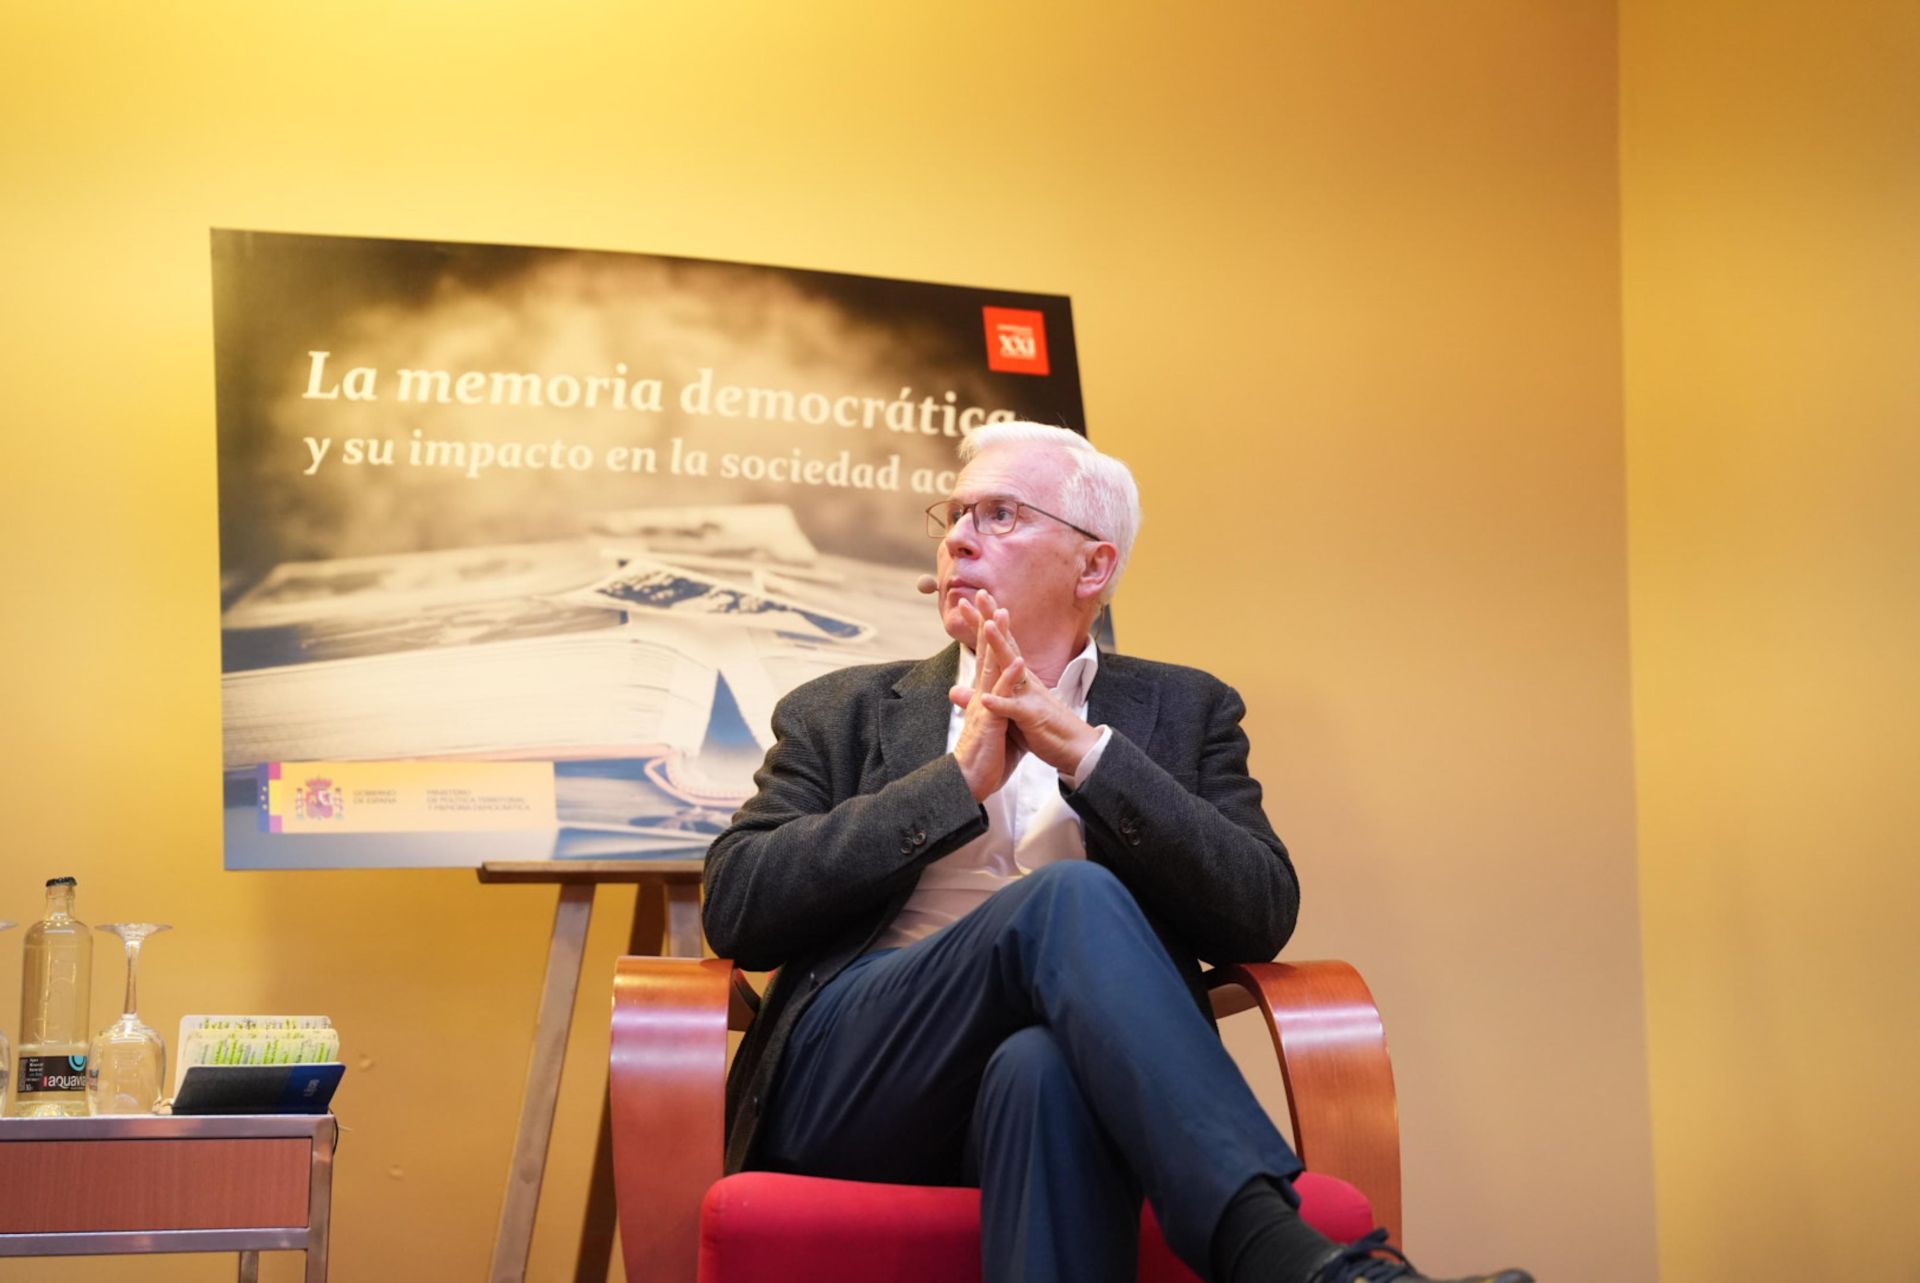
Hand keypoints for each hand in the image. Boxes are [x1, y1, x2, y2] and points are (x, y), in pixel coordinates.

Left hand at [949, 592, 1099, 777]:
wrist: (1074, 748)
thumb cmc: (1041, 727)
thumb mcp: (1007, 711)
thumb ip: (981, 697)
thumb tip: (954, 690)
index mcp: (1017, 677)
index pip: (998, 645)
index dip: (983, 623)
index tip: (968, 602)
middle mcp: (1024, 679)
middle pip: (1005, 645)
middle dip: (991, 620)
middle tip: (979, 594)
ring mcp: (1029, 695)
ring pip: (1012, 668)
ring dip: (1001, 647)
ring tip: (988, 628)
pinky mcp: (1032, 716)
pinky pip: (1015, 709)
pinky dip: (1001, 704)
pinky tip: (987, 699)